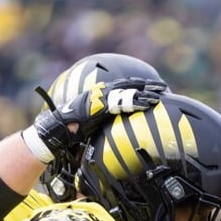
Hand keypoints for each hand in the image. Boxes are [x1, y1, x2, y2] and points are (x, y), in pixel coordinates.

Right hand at [29, 78, 166, 161]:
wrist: (58, 130)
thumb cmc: (71, 131)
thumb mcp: (90, 125)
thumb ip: (102, 123)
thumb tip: (109, 134)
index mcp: (100, 97)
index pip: (122, 88)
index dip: (137, 86)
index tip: (151, 87)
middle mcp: (101, 94)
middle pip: (128, 87)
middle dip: (146, 86)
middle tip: (162, 86)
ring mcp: (101, 98)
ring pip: (128, 93)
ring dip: (145, 93)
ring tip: (160, 93)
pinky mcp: (101, 106)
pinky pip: (122, 103)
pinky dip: (136, 102)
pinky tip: (148, 103)